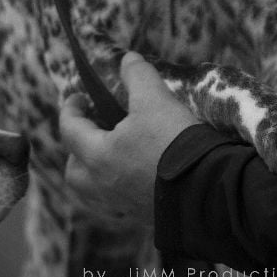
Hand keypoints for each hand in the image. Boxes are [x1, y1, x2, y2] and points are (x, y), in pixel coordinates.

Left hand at [61, 52, 196, 225]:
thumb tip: (128, 59)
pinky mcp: (143, 217)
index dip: (70, 109)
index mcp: (98, 156)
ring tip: (113, 153)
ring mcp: (122, 206)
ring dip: (95, 172)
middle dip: (77, 149)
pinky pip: (118, 204)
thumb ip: (137, 75)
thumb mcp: (154, 98)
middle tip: (93, 130)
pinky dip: (118, 188)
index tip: (78, 97)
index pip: (70, 130)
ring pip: (94, 192)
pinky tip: (136, 174)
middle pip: (74, 171)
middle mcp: (103, 185)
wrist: (206, 189)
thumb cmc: (171, 141)